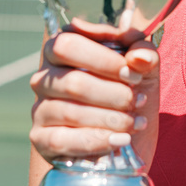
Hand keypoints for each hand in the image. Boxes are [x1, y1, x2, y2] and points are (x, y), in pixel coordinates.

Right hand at [29, 20, 160, 165]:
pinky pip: (62, 141)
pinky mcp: (42, 139)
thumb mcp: (143, 70)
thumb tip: (140, 57)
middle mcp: (44, 78)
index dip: (103, 60)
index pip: (68, 45)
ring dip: (110, 119)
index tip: (133, 74)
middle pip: (72, 82)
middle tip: (138, 101)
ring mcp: (40, 109)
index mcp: (62, 49)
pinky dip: (96, 141)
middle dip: (113, 94)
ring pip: (70, 113)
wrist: (128, 140)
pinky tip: (120, 140)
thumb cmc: (129, 95)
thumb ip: (144, 54)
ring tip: (136, 123)